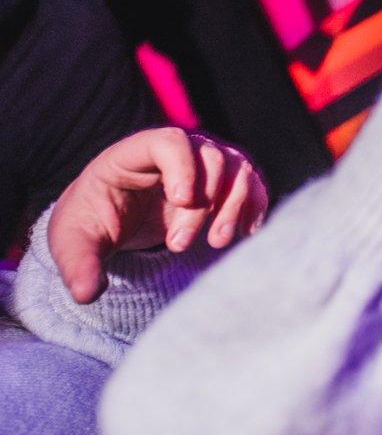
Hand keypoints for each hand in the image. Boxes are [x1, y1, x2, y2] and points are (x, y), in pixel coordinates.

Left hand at [48, 128, 268, 304]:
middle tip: (178, 245)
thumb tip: (86, 293)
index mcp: (134, 154)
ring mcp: (204, 161)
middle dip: (201, 205)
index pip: (170, 141)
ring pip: (238, 168)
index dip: (182, 166)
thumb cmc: (90, 222)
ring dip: (234, 206)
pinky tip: (245, 232)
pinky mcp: (223, 180)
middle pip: (209, 159)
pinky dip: (255, 206)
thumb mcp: (73, 242)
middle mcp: (178, 149)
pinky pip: (252, 183)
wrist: (110, 217)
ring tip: (218, 242)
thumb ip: (77, 265)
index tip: (181, 201)